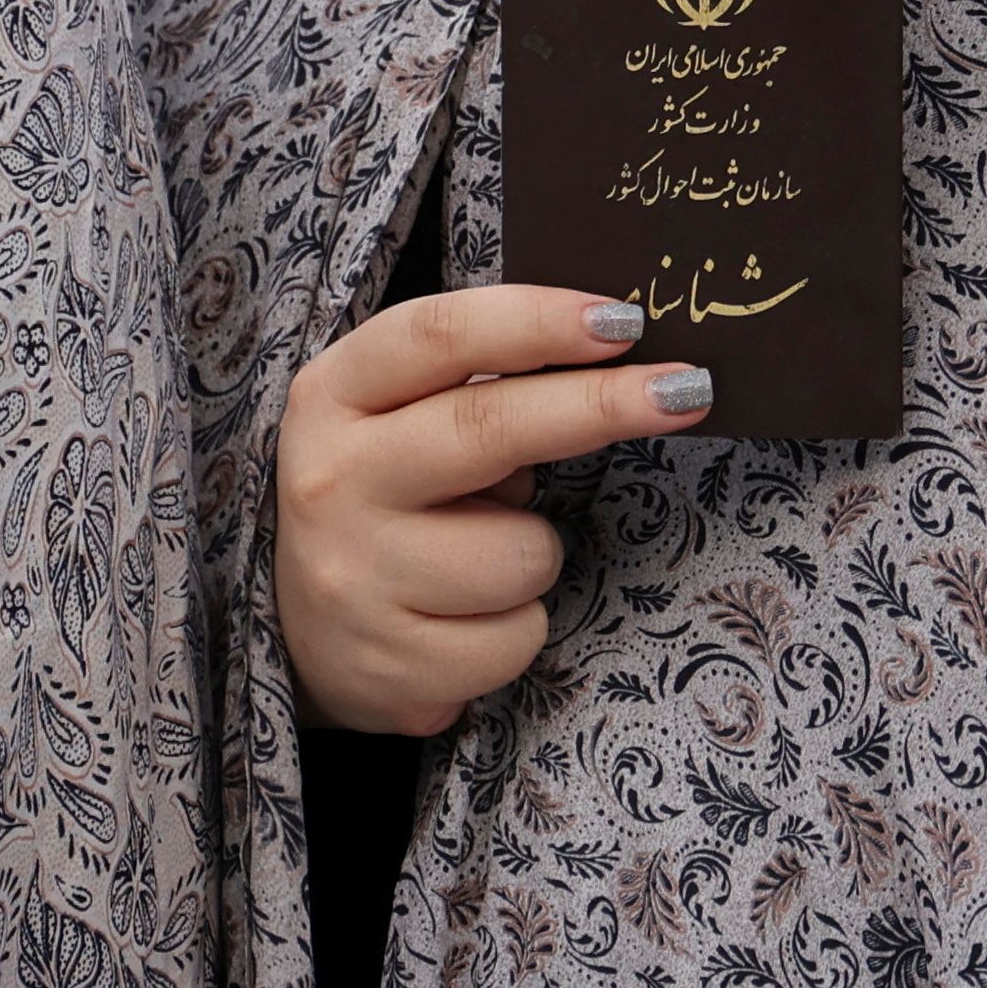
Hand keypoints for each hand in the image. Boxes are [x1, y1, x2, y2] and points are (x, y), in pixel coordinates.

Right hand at [274, 285, 711, 737]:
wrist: (299, 637)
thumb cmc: (386, 499)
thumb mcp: (398, 419)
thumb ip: (476, 381)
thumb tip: (618, 355)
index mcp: (334, 397)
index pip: (439, 337)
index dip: (536, 321)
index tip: (625, 320)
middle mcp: (333, 482)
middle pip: (488, 428)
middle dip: (601, 405)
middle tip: (688, 390)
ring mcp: (354, 580)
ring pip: (521, 553)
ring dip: (535, 553)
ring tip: (481, 558)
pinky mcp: (388, 668)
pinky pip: (516, 637)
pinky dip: (515, 628)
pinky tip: (466, 622)